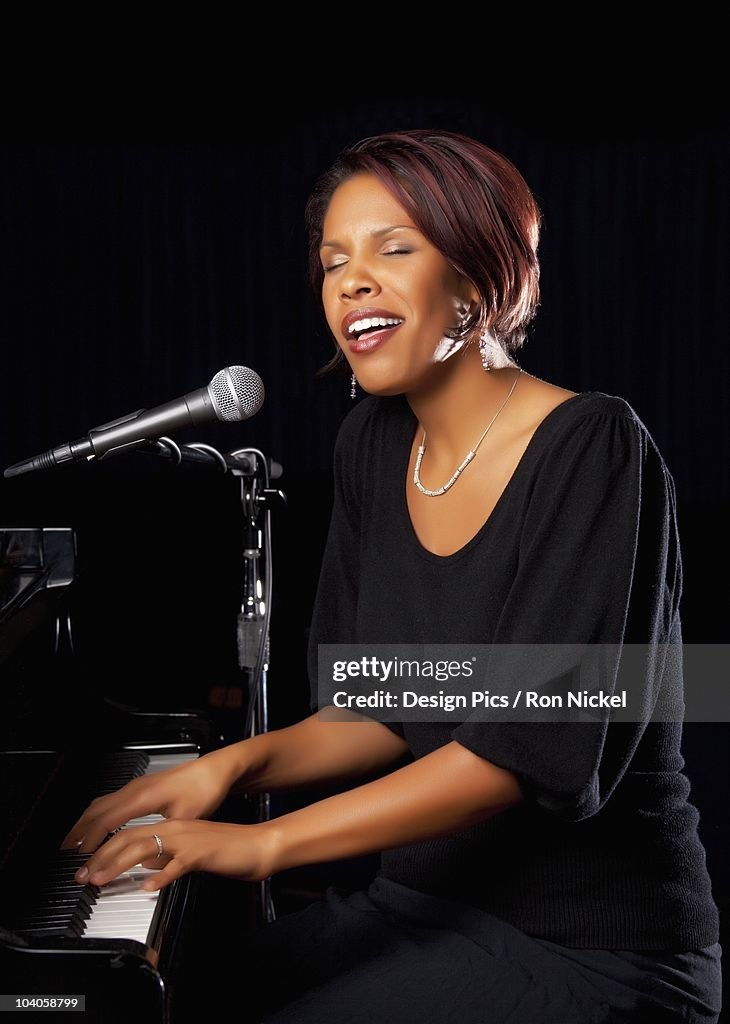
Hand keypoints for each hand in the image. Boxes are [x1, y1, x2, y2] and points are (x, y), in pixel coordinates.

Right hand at [61, 752, 237, 853]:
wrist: (216, 769)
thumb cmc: (204, 790)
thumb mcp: (185, 820)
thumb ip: (164, 839)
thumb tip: (150, 861)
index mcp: (142, 797)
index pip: (106, 821)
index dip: (90, 842)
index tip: (81, 860)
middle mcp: (135, 789)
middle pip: (96, 811)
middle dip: (79, 834)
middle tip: (67, 856)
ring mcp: (136, 786)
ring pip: (100, 804)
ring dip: (85, 823)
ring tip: (74, 844)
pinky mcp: (141, 787)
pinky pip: (109, 801)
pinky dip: (96, 816)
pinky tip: (96, 826)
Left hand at [73, 818, 276, 892]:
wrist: (256, 845)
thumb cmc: (225, 851)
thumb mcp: (189, 852)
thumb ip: (167, 857)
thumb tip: (146, 867)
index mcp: (172, 827)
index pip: (131, 834)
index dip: (105, 850)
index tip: (87, 866)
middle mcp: (176, 829)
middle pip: (130, 838)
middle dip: (102, 857)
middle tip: (83, 875)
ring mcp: (188, 840)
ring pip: (146, 848)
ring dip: (119, 865)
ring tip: (101, 880)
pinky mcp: (201, 853)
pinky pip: (177, 864)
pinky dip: (160, 875)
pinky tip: (148, 886)